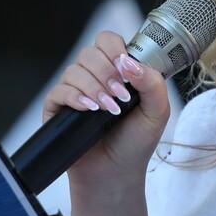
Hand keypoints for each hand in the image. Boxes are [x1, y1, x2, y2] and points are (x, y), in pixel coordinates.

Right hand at [39, 30, 174, 188]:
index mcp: (116, 71)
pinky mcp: (57, 108)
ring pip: (75, 70)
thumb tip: (129, 62)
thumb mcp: (157, 112)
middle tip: (121, 96)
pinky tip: (90, 110)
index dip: (116, 50)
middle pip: (90, 52)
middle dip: (107, 72)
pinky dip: (76, 98)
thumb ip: (153, 83)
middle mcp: (93, 77)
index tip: (127, 72)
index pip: (109, 41)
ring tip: (110, 110)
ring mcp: (74, 91)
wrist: (116, 173)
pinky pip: (59, 91)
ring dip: (94, 87)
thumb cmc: (136, 142)